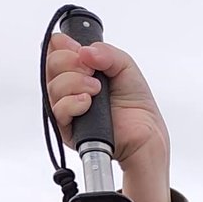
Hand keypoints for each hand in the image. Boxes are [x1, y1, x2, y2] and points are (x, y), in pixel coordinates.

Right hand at [45, 33, 171, 201]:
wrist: (150, 153)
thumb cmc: (143, 120)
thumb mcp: (130, 76)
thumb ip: (110, 57)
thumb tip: (88, 50)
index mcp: (88, 79)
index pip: (62, 56)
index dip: (63, 48)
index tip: (74, 47)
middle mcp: (76, 96)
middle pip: (52, 69)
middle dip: (67, 63)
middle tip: (89, 70)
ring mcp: (73, 117)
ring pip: (52, 90)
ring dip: (70, 83)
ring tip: (93, 91)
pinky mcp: (74, 135)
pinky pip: (58, 113)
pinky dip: (71, 102)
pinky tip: (87, 102)